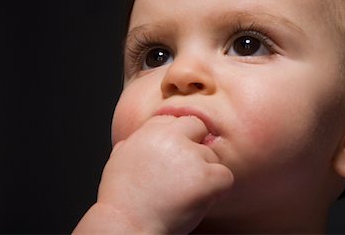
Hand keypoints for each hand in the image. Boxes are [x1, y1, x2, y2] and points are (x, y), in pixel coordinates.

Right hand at [95, 115, 233, 232]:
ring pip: (212, 156)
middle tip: (185, 175)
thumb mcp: (119, 160)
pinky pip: (225, 177)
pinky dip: (217, 190)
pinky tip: (199, 199)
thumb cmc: (121, 199)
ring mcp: (190, 155)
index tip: (174, 159)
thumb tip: (132, 142)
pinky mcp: (205, 177)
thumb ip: (132, 145)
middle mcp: (171, 137)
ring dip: (204, 174)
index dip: (180, 139)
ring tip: (184, 194)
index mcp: (150, 130)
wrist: (125, 225)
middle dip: (195, 149)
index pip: (178, 121)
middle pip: (198, 128)